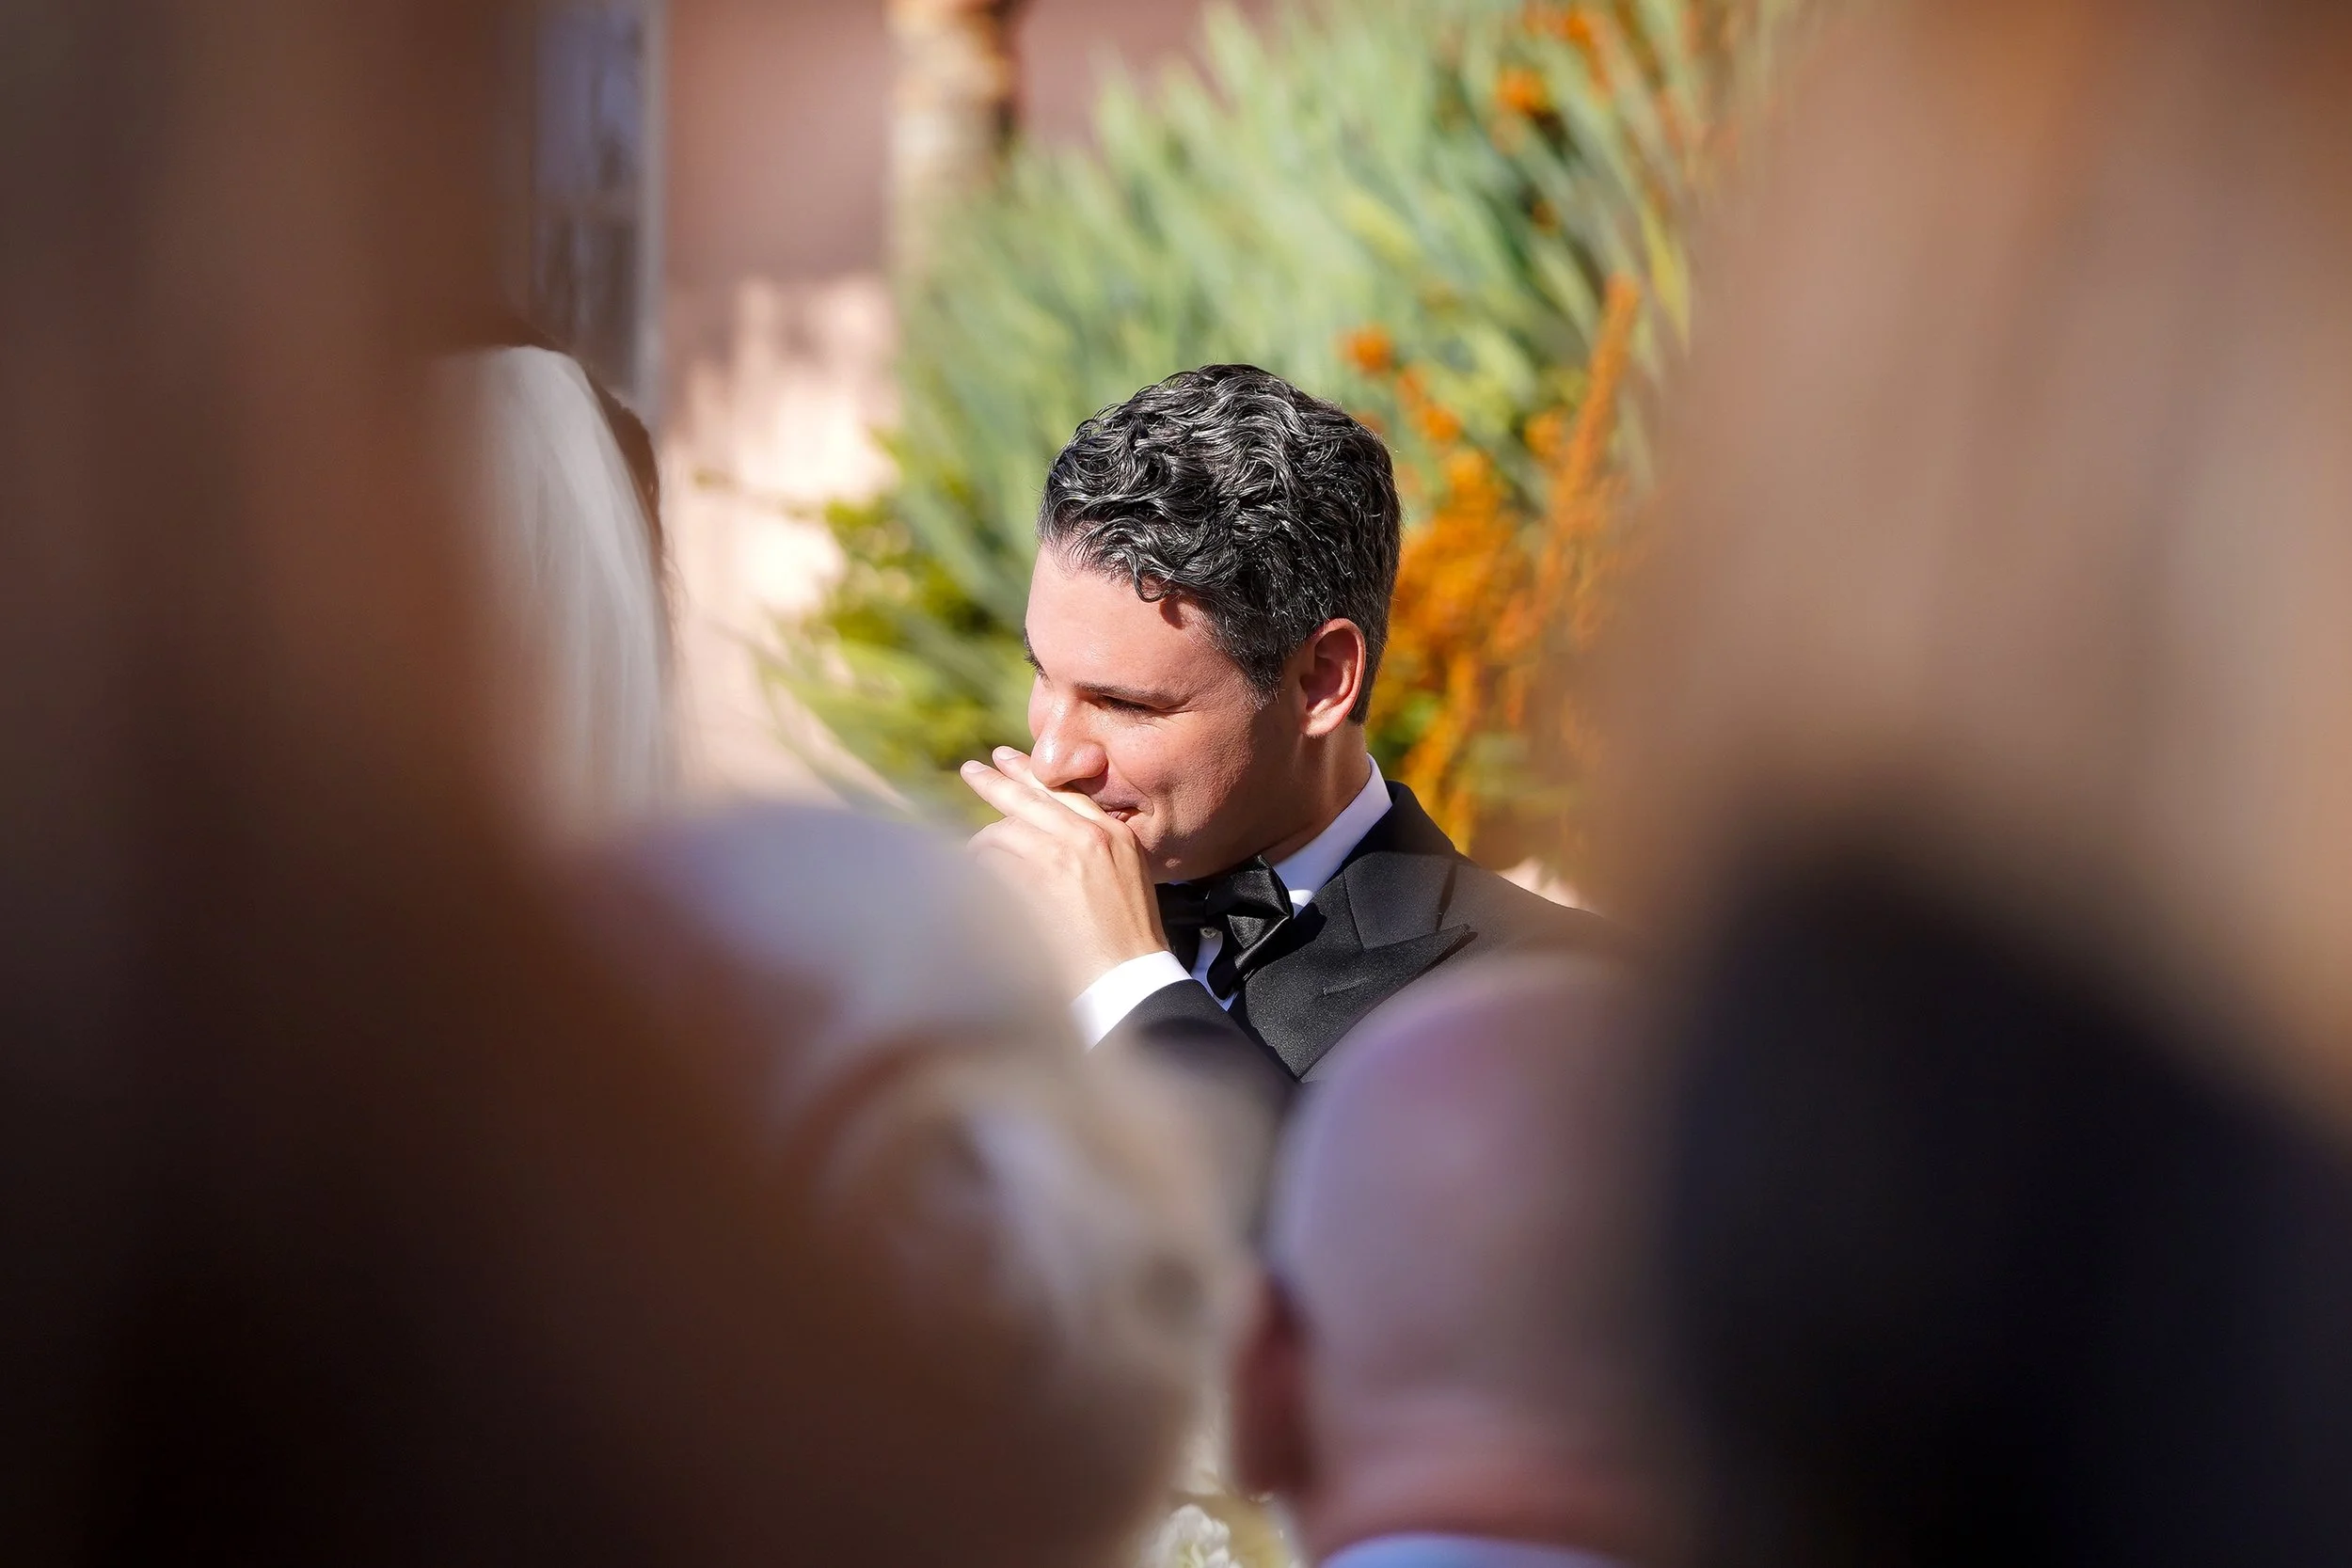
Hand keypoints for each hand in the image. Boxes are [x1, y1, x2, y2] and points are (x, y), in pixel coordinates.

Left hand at [961, 747, 1167, 994]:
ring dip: (982, 843)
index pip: (1067, 791)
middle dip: (995, 782)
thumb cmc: (1130, 939)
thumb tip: (1056, 839)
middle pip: (1031, 798)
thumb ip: (1098, 850)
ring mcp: (1062, 857)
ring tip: (970, 853)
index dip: (1033, 773)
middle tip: (971, 770)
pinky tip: (971, 877)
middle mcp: (1090, 836)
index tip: (1009, 760)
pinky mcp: (1037, 883)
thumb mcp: (1127, 878)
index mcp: (1115, 834)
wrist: (1131, 976)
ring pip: (1005, 831)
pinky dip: (980, 870)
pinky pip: (995, 864)